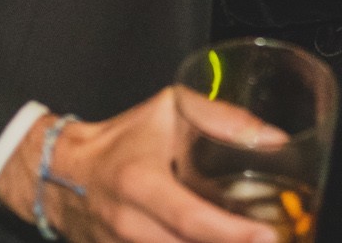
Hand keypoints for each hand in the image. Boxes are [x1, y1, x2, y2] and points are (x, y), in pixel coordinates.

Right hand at [0, 93, 279, 242]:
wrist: (64, 172)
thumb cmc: (122, 140)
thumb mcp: (168, 111)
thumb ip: (220, 119)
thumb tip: (274, 139)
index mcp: (141, 184)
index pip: (192, 220)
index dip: (233, 234)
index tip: (270, 236)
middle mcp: (129, 225)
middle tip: (278, 241)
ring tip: (251, 242)